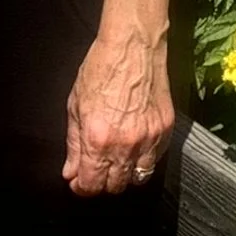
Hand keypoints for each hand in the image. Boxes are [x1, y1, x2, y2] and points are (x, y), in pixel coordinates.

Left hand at [64, 24, 171, 197]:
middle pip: (115, 187)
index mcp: (97, 139)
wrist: (133, 46)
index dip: (82, 188)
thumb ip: (74, 144)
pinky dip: (143, 161)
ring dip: (124, 176)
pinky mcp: (165, 131)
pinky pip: (154, 161)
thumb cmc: (101, 69)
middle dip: (102, 183)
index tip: (78, 183)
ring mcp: (148, 139)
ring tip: (116, 163)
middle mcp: (125, 145)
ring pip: (138, 179)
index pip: (91, 184)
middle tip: (96, 171)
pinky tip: (133, 149)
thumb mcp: (76, 106)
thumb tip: (70, 172)